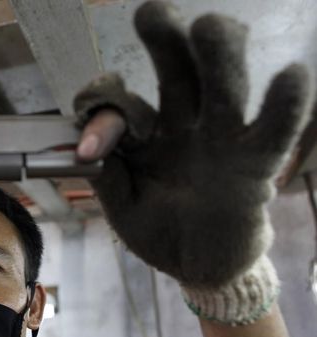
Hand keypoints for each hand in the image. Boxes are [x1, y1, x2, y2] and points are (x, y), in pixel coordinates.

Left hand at [75, 1, 309, 288]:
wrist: (198, 267)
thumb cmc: (160, 231)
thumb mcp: (123, 209)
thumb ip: (108, 178)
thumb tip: (89, 149)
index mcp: (146, 133)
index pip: (123, 104)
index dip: (104, 111)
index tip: (89, 149)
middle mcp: (184, 125)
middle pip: (178, 70)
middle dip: (165, 40)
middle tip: (152, 13)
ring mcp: (221, 139)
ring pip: (223, 86)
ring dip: (217, 55)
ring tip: (208, 27)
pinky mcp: (255, 164)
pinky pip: (274, 130)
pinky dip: (285, 105)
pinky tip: (291, 75)